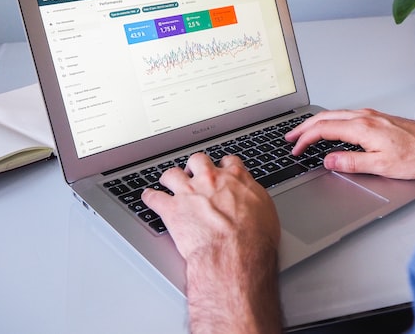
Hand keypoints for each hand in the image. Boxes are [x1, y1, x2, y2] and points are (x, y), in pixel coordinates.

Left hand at [142, 152, 279, 260]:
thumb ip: (254, 197)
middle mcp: (211, 180)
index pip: (229, 162)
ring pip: (172, 174)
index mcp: (235, 178)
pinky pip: (154, 198)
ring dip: (170, 177)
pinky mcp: (172, 210)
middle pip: (198, 160)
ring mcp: (189, 193)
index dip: (224, 165)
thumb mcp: (266, 211)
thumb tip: (253, 197)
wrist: (235, 254)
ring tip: (168, 181)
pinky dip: (149, 197)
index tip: (222, 169)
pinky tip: (148, 197)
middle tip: (194, 172)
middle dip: (195, 165)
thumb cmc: (254, 238)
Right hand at [286, 108, 414, 179]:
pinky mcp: (378, 118)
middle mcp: (365, 117)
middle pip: (326, 117)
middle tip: (290, 137)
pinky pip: (346, 116)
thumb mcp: (381, 166)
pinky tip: (332, 129)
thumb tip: (329, 161)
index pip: (324, 129)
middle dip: (304, 127)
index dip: (305, 139)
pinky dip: (331, 121)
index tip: (296, 149)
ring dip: (317, 123)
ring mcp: (372, 115)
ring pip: (336, 114)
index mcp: (363, 127)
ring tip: (305, 133)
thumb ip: (352, 163)